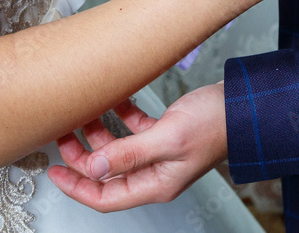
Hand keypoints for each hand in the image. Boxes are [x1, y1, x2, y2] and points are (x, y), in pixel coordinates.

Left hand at [47, 83, 227, 211]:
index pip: (105, 197)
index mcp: (156, 184)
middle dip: (82, 155)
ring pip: (118, 149)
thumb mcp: (169, 138)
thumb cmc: (216, 124)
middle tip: (64, 135)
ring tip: (82, 113)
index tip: (54, 171)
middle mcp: (156, 172)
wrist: (245, 106)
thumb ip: (130, 153)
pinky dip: (121, 115)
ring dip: (98, 132)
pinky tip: (114, 100)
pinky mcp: (167, 133)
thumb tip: (94, 166)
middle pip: (107, 172)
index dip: (76, 187)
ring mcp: (161, 153)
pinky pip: (134, 129)